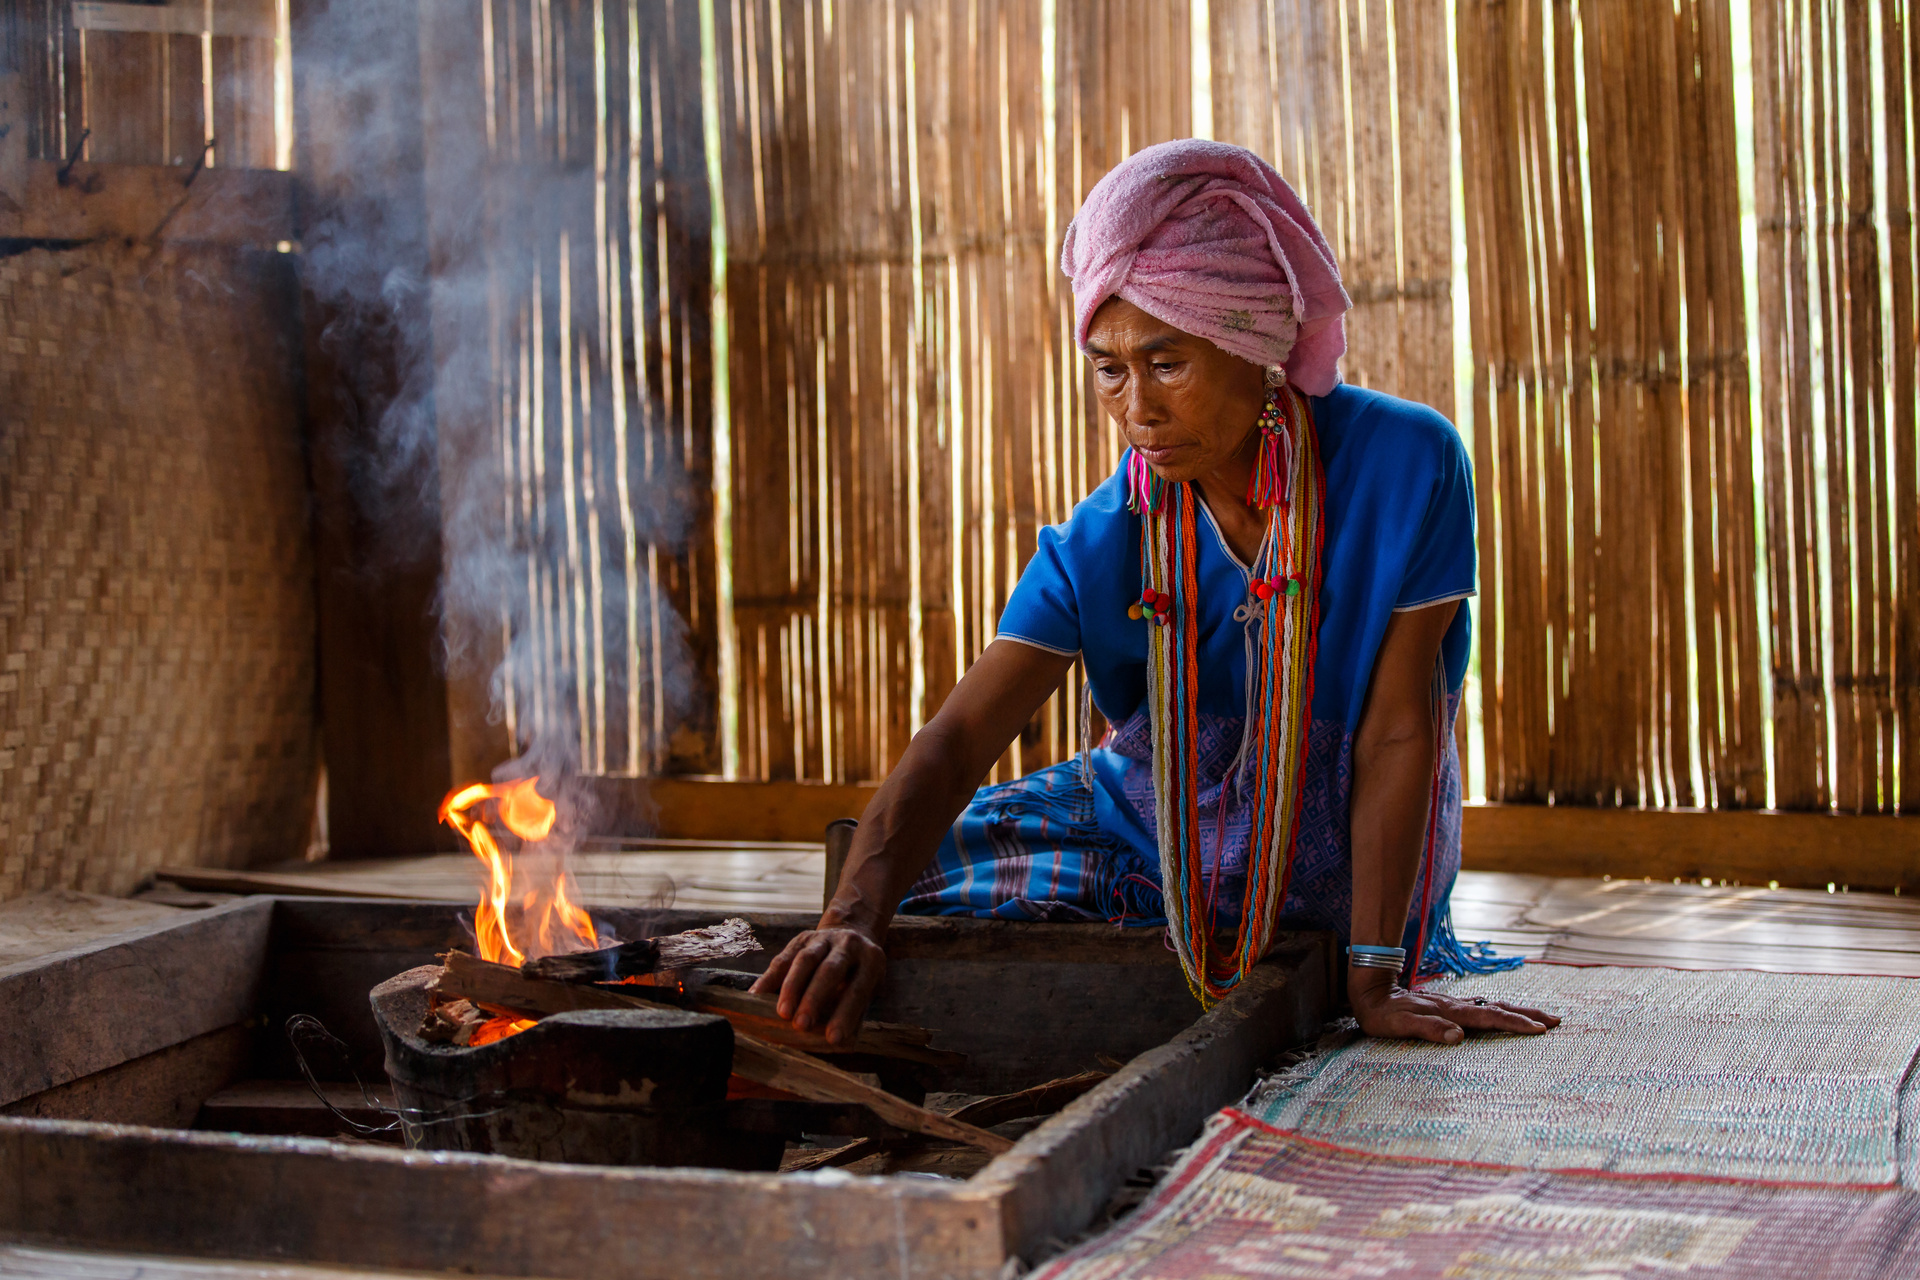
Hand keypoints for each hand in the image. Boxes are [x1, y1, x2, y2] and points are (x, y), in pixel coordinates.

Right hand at [749, 926, 887, 1045]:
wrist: (853, 933)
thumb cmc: (860, 973)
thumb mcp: (869, 987)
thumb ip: (853, 1007)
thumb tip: (829, 1038)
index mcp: (871, 960)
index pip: (858, 989)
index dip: (845, 1014)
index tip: (833, 1039)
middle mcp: (848, 945)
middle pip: (830, 970)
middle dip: (814, 998)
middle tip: (801, 1025)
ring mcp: (824, 938)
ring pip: (805, 960)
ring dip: (791, 988)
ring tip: (782, 1013)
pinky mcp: (802, 939)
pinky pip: (783, 957)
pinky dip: (770, 978)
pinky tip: (757, 995)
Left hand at [1348, 968, 1559, 1043]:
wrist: (1369, 990)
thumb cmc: (1383, 1013)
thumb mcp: (1400, 1024)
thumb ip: (1429, 1029)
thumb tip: (1458, 1037)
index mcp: (1450, 1012)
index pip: (1489, 1018)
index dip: (1514, 1024)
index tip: (1539, 1030)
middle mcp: (1456, 1007)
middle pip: (1499, 1010)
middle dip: (1528, 1015)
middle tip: (1557, 1021)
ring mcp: (1454, 1006)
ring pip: (1493, 1008)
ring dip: (1519, 1012)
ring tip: (1542, 1018)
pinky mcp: (1449, 1008)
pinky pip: (1482, 1010)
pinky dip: (1501, 1012)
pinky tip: (1506, 1014)